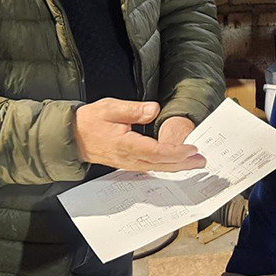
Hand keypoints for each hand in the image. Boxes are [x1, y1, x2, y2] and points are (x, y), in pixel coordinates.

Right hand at [75, 99, 205, 171]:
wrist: (74, 137)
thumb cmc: (91, 121)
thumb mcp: (110, 107)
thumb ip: (133, 109)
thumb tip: (153, 109)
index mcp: (125, 144)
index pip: (155, 151)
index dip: (175, 151)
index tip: (191, 148)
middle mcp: (128, 158)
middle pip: (160, 164)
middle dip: (183, 163)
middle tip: (202, 160)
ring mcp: (128, 163)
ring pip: (157, 168)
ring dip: (177, 166)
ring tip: (195, 163)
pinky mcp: (129, 163)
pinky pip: (151, 167)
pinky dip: (166, 166)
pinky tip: (176, 164)